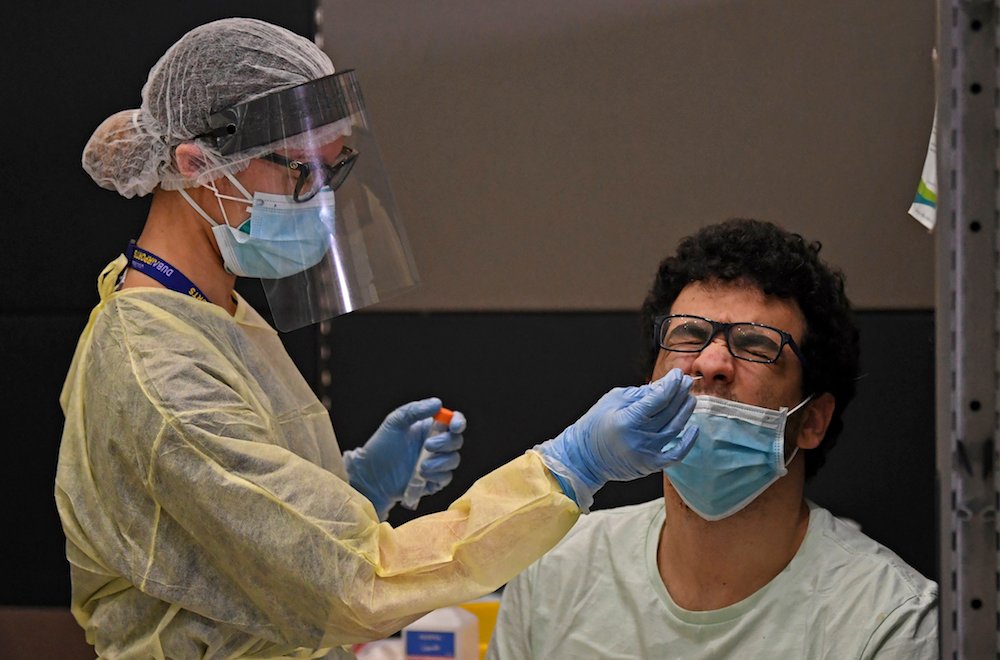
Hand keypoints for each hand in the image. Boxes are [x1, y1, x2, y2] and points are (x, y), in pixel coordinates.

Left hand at [343, 398, 465, 519]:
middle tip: (427, 445)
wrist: (371, 476)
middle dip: (446, 443)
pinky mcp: (433, 481)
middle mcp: (435, 445)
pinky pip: (446, 478)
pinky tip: (423, 475)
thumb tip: (438, 403)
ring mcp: (435, 463)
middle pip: (456, 441)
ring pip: (453, 460)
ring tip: (422, 466)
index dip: (458, 422)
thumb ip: (415, 410)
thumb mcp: (394, 422)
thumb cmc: (380, 446)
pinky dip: (438, 476)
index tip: (454, 426)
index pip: (453, 422)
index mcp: (429, 428)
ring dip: (441, 462)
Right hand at [535, 368, 696, 509]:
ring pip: (675, 429)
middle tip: (686, 382)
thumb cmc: (595, 425)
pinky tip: (693, 428)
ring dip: (685, 412)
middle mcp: (639, 438)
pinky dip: (688, 442)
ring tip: (689, 398)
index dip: (671, 384)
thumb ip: (640, 393)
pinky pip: (676, 454)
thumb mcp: (613, 400)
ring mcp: (647, 453)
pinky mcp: (651, 465)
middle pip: (669, 412)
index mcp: (627, 420)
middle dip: (680, 394)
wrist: (585, 457)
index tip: (677, 374)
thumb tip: (664, 386)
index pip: (658, 398)